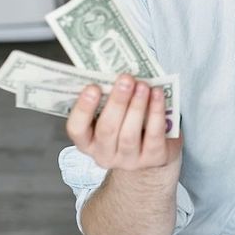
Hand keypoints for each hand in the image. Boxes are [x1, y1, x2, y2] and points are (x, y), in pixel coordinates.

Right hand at [66, 74, 181, 170]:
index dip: (83, 109)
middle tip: (125, 79)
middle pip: (107, 129)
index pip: (77, 129)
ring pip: (129, 134)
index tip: (92, 87)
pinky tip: (157, 94)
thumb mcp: (115, 116)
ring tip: (143, 85)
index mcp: (88, 142)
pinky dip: (156, 112)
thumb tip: (114, 74)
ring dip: (137, 106)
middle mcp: (105, 155)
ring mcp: (129, 160)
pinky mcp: (153, 158)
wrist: (155, 154)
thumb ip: (109, 101)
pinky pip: (154, 134)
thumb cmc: (129, 127)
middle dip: (117, 102)